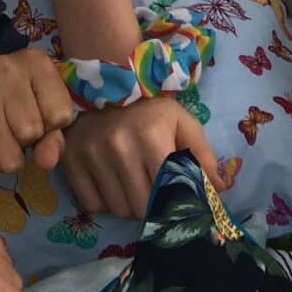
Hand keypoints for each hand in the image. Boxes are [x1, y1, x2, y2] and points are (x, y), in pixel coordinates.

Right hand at [0, 52, 76, 182]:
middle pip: (33, 136)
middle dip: (23, 143)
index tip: (31, 115)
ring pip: (11, 160)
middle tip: (4, 126)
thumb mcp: (32, 107)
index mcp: (33, 63)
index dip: (48, 127)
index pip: (61, 115)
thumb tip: (47, 162)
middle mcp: (6, 71)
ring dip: (3, 160)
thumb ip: (52, 135)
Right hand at [59, 96, 220, 220]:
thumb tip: (219, 190)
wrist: (104, 82)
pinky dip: (103, 201)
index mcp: (152, 137)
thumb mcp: (181, 122)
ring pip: (118, 209)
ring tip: (131, 184)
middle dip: (151, 206)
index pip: (167, 193)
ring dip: (128, 205)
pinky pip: (92, 204)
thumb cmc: (149, 108)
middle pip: (142, 207)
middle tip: (151, 190)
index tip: (174, 198)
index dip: (173, 200)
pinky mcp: (71, 161)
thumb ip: (202, 156)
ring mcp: (92, 154)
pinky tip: (109, 182)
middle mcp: (120, 147)